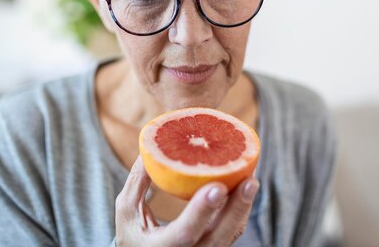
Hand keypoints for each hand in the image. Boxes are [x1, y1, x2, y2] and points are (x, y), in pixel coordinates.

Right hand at [114, 156, 259, 246]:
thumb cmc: (132, 233)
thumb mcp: (127, 210)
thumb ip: (138, 181)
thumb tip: (153, 142)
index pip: (185, 232)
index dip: (202, 210)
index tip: (218, 186)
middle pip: (219, 237)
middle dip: (237, 208)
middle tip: (250, 181)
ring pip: (230, 235)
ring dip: (243, 207)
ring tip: (251, 178)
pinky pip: (231, 231)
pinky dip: (238, 210)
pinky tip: (243, 187)